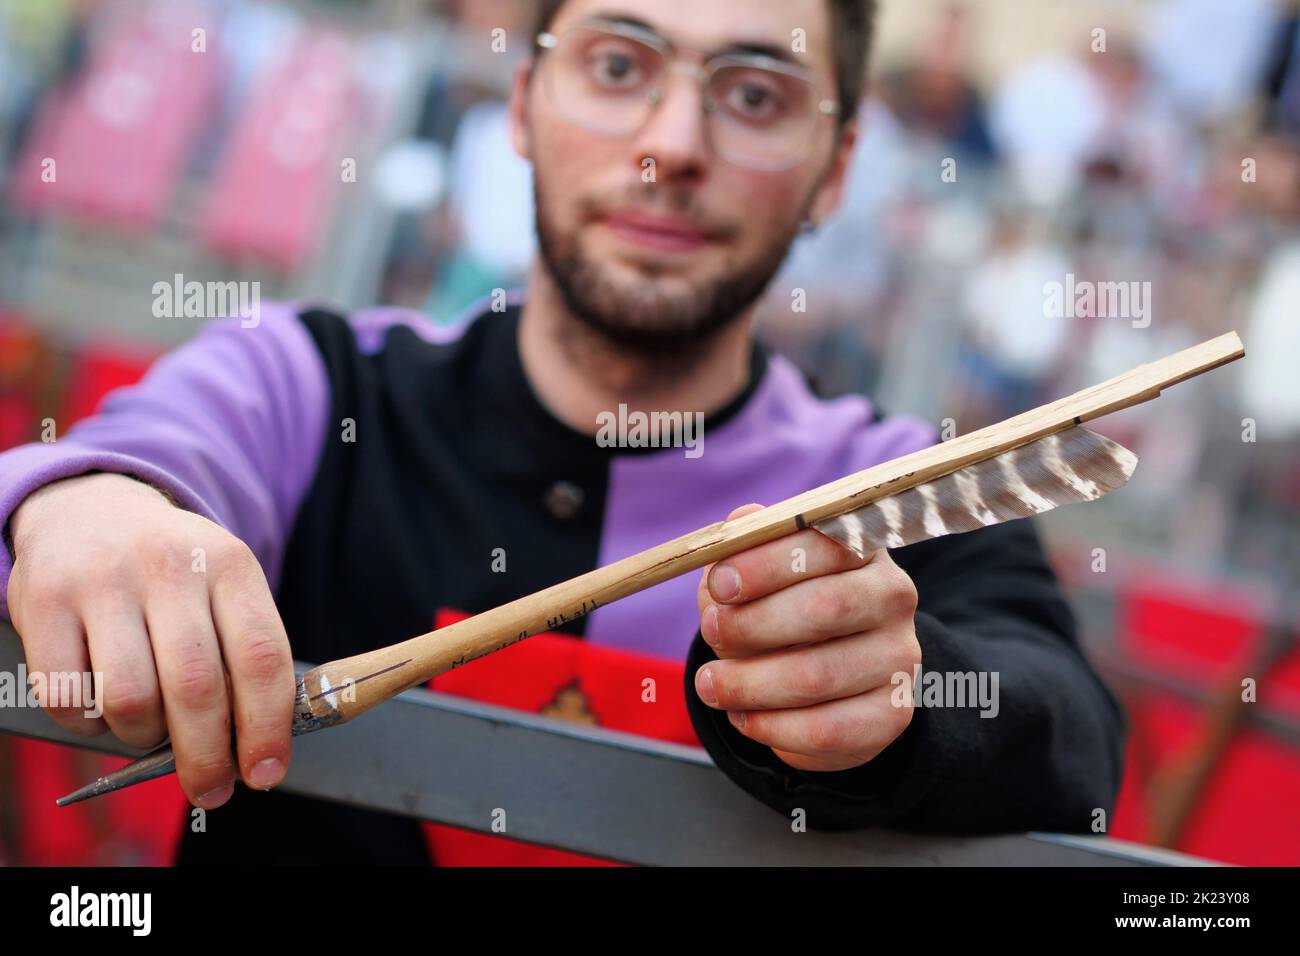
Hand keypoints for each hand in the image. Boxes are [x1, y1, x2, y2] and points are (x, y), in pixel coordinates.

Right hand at [6, 472, 294, 807]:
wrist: (92, 511)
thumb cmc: (174, 574)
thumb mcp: (224, 587)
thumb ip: (243, 655)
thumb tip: (258, 749)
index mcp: (229, 564)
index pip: (261, 656)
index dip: (266, 726)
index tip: (265, 772)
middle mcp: (169, 566)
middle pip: (197, 687)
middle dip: (207, 756)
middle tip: (212, 788)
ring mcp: (103, 581)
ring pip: (132, 699)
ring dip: (145, 736)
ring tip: (151, 729)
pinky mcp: (45, 601)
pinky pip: (70, 698)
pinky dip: (90, 725)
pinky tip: (104, 709)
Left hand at [693, 503, 920, 772]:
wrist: (822, 676)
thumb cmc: (780, 606)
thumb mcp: (759, 571)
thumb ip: (748, 545)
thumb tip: (741, 524)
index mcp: (861, 546)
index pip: (822, 543)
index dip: (765, 564)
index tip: (719, 585)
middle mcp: (893, 596)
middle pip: (825, 608)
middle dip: (752, 625)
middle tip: (710, 634)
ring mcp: (899, 656)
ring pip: (818, 676)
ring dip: (749, 684)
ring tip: (711, 684)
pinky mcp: (893, 712)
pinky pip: (827, 729)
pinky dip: (771, 727)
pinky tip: (743, 716)